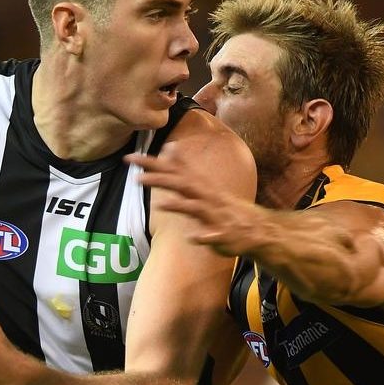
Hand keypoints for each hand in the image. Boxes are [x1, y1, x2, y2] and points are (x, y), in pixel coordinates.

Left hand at [125, 146, 257, 256]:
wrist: (254, 228)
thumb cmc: (222, 207)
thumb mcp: (201, 185)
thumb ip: (183, 169)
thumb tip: (170, 147)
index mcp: (198, 186)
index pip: (172, 170)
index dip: (151, 163)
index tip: (130, 158)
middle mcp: (205, 197)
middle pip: (180, 184)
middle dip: (160, 179)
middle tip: (136, 175)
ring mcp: (213, 215)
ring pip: (195, 208)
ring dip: (180, 205)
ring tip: (162, 204)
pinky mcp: (222, 234)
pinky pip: (212, 235)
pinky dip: (203, 236)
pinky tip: (194, 237)